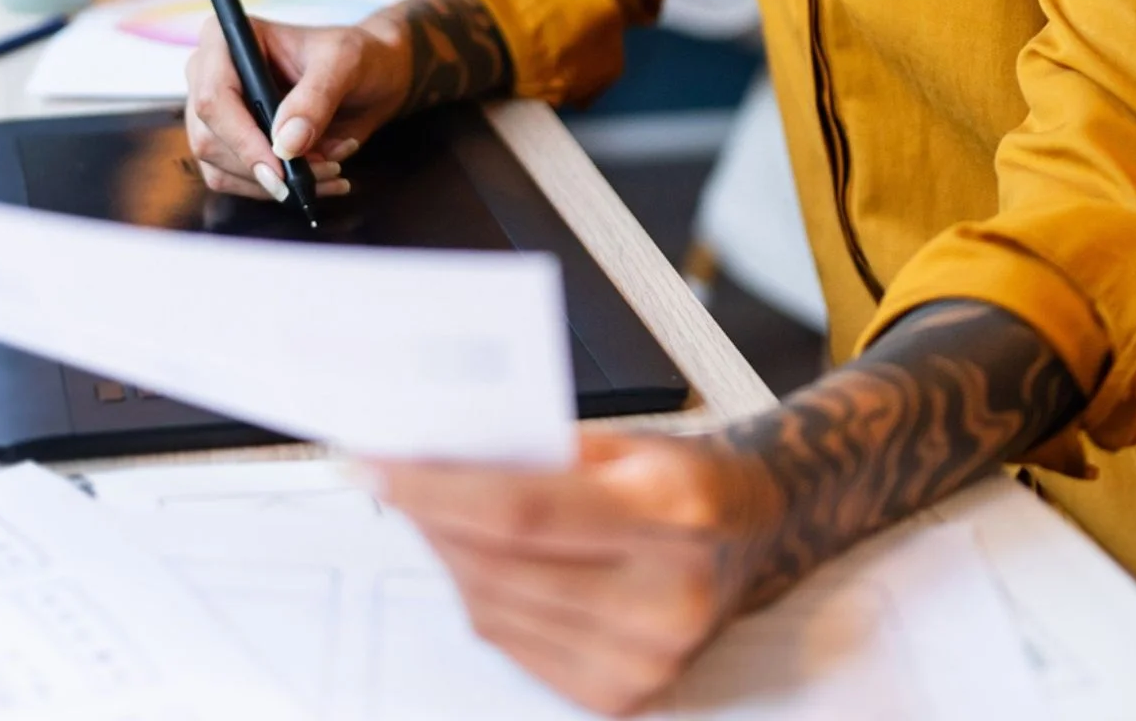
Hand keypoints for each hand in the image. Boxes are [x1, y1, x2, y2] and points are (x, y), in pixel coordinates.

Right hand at [181, 11, 411, 201]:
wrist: (368, 78)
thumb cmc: (354, 57)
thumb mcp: (344, 63)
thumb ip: (315, 98)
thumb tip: (286, 144)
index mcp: (229, 39)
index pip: (213, 96)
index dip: (241, 137)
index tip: (281, 167)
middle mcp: (210, 74)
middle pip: (210, 138)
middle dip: (267, 167)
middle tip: (324, 169)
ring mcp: (214, 112)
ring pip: (219, 167)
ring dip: (276, 183)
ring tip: (331, 170)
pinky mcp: (225, 143)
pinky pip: (232, 181)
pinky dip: (274, 191)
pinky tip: (317, 180)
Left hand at [373, 429, 785, 716]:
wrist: (754, 538)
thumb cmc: (685, 483)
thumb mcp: (625, 440)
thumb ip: (538, 450)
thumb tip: (438, 453)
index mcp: (670, 512)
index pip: (520, 509)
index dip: (438, 491)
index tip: (382, 467)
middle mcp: (665, 596)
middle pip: (500, 564)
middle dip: (430, 519)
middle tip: (391, 482)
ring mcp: (647, 658)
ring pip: (496, 608)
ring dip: (447, 557)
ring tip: (427, 514)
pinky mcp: (625, 694)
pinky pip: (513, 645)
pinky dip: (479, 599)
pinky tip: (471, 561)